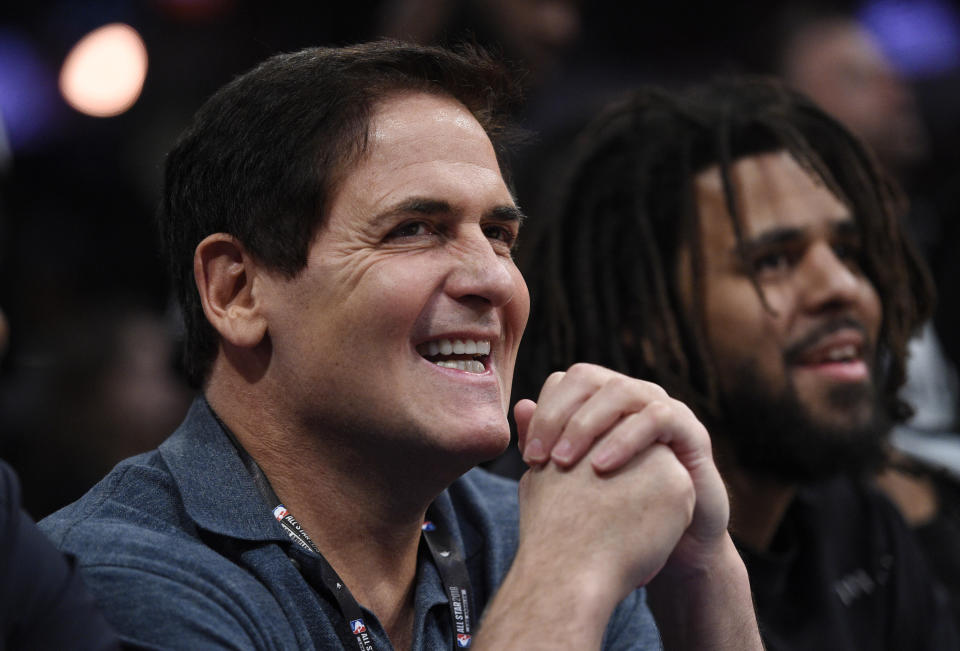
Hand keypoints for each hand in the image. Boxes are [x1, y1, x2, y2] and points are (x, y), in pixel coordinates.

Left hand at [514, 364, 729, 577]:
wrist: (674, 547)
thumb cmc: (619, 514)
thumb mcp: (577, 482)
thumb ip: (550, 445)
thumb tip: (520, 406)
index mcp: (602, 404)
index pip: (564, 382)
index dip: (543, 412)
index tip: (528, 456)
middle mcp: (631, 398)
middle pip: (588, 377)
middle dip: (558, 414)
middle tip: (541, 457)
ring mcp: (662, 408)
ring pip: (621, 390)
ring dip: (587, 424)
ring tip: (565, 462)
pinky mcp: (691, 430)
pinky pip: (658, 416)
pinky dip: (626, 438)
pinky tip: (602, 468)